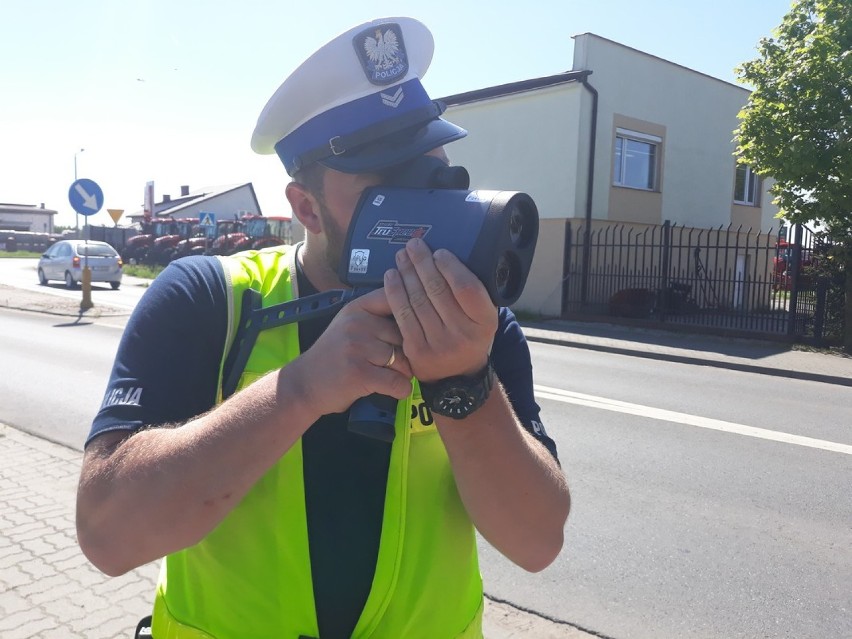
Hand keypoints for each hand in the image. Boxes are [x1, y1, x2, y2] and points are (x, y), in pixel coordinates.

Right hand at [297, 288, 412, 414]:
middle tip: (395, 365)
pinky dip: (400, 390)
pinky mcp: (360, 373)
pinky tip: (393, 389)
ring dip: (403, 374)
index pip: (395, 300)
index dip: (411, 315)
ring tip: (389, 377)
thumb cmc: (333, 355)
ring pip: (403, 360)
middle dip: (406, 354)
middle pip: (404, 336)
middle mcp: (357, 323)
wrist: (304, 383)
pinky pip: (397, 382)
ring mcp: (358, 347)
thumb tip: (418, 312)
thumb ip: (377, 316)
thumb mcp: (349, 324)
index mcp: (358, 308)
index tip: (414, 329)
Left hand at [383, 238, 496, 382]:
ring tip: (401, 256)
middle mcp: (463, 334)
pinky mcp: (416, 350)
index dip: (450, 267)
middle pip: (438, 291)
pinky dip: (395, 293)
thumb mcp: (483, 316)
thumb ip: (473, 292)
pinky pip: (403, 315)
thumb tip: (450, 258)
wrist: (457, 376)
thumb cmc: (469, 335)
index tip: (439, 252)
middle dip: (423, 263)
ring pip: (418, 300)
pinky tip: (391, 277)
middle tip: (413, 245)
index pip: (466, 288)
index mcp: (484, 322)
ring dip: (407, 273)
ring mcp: (438, 344)